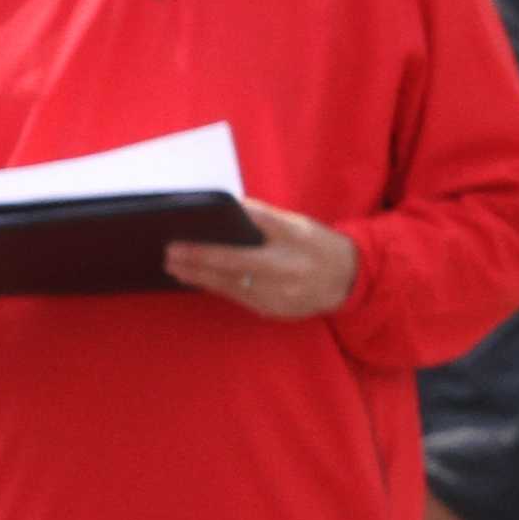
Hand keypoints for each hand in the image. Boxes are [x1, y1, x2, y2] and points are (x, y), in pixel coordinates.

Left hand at [162, 200, 359, 320]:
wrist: (349, 280)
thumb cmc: (319, 245)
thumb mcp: (297, 224)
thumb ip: (264, 217)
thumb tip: (230, 207)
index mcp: (291, 247)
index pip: (242, 247)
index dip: (208, 248)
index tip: (180, 242)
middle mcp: (285, 275)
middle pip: (231, 270)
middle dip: (196, 263)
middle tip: (168, 255)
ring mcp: (279, 298)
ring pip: (231, 288)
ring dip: (199, 277)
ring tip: (174, 268)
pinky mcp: (274, 311)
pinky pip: (239, 298)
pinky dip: (216, 288)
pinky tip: (198, 280)